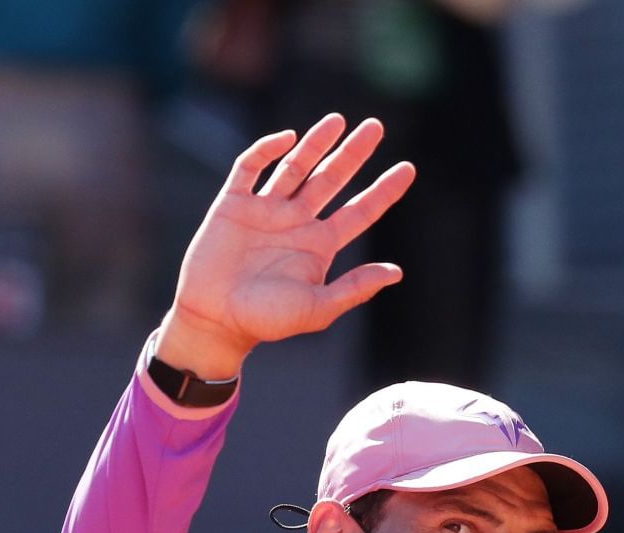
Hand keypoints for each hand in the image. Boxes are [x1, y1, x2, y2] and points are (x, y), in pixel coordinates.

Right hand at [156, 115, 414, 379]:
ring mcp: (265, 210)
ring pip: (296, 166)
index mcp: (319, 245)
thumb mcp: (317, 308)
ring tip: (337, 120)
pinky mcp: (233, 204)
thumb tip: (397, 272)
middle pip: (332, 178)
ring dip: (317, 143)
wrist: (215, 319)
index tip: (409, 169)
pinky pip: (250, 167)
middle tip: (376, 126)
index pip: (360, 211)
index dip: (384, 191)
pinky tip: (287, 138)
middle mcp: (296, 222)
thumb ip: (355, 289)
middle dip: (354, 153)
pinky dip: (267, 150)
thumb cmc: (266, 321)